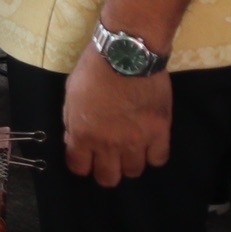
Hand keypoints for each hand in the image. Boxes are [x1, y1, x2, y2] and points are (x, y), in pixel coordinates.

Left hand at [61, 46, 171, 186]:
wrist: (126, 53)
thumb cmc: (93, 70)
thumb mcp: (71, 95)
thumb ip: (73, 122)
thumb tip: (74, 141)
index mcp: (83, 134)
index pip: (79, 168)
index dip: (81, 164)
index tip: (85, 157)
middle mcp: (109, 144)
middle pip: (108, 178)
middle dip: (106, 170)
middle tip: (108, 158)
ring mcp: (137, 140)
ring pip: (134, 172)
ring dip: (130, 162)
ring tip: (129, 148)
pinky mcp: (160, 132)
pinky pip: (158, 159)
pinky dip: (153, 155)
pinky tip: (149, 144)